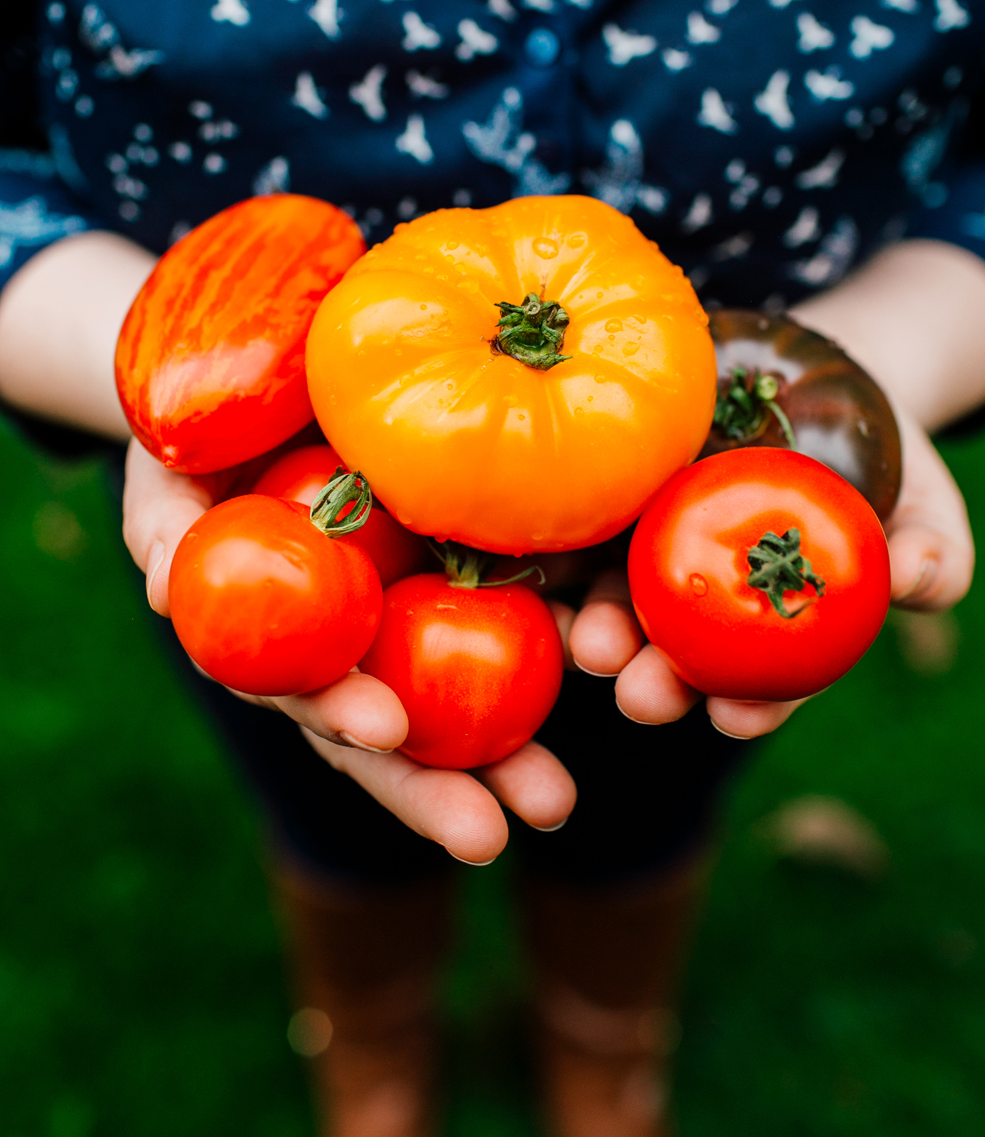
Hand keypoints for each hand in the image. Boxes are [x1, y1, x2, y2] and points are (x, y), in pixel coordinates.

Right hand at [122, 438, 575, 861]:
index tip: (383, 729)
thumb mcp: (169, 463)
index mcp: (290, 629)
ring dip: (511, 748)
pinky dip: (564, 626)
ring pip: (470, 686)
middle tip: (496, 832)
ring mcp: (420, 600)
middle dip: (441, 784)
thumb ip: (164, 522)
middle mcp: (359, 635)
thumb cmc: (208, 431)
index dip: (343, 714)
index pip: (314, 690)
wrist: (275, 370)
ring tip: (553, 801)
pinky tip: (602, 652)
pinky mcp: (483, 550)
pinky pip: (531, 593)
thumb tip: (166, 592)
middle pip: (402, 722)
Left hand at [566, 409, 972, 740]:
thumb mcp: (925, 503)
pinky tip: (540, 562)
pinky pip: (578, 522)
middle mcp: (705, 596)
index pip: (764, 685)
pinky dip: (557, 550)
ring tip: (587, 643)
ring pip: (615, 597)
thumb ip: (931, 555)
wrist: (823, 374)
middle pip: (673, 653)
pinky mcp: (614, 487)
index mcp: (773, 623)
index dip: (752, 708)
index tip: (737, 719)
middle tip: (640, 694)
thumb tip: (912, 579)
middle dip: (653, 682)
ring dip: (596, 627)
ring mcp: (652, 542)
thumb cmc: (885, 456)